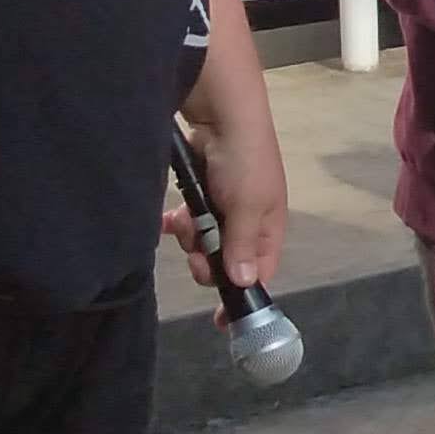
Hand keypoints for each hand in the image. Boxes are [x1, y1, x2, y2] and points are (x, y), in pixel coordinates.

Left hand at [166, 112, 291, 296]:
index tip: (219, 321)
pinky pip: (187, 220)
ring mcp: (223, 207)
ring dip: (189, 237)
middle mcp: (247, 221)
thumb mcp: (249, 206)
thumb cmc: (244, 161)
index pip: (259, 273)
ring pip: (202, 242)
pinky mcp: (201, 193)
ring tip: (181, 221)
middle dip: (206, 260)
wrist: (222, 112)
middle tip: (194, 250)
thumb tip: (243, 283)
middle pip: (224, 261)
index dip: (240, 296)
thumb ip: (243, 245)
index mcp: (269, 227)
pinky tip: (166, 218)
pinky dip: (176, 222)